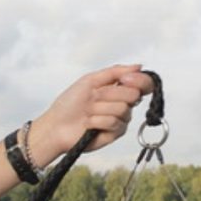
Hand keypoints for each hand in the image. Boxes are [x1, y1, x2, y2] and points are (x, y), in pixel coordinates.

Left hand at [27, 64, 151, 161]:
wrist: (56, 126)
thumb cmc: (69, 104)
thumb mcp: (90, 80)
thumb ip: (115, 71)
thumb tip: (138, 66)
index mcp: (119, 89)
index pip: (144, 84)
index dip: (139, 80)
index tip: (124, 80)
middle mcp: (123, 104)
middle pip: (134, 95)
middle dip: (109, 94)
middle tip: (93, 98)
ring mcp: (121, 120)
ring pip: (122, 109)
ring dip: (100, 108)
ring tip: (88, 112)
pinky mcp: (115, 134)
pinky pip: (114, 122)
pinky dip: (97, 121)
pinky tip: (88, 124)